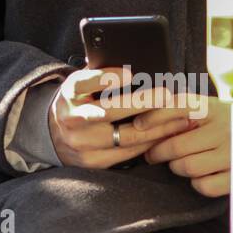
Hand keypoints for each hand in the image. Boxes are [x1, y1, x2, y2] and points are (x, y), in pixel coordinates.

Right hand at [47, 68, 196, 169]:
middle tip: (169, 96)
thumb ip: (101, 75)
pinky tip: (166, 134)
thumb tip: (134, 70)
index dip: (108, 78)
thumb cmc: (78, 101)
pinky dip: (149, 143)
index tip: (130, 74)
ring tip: (180, 118)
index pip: (87, 82)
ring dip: (157, 127)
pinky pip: (127, 153)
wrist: (52, 133)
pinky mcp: (92, 162)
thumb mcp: (81, 83)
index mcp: (69, 93)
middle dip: (145, 103)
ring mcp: (82, 143)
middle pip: (112, 111)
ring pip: (126, 136)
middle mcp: (72, 119)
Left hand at [136, 93, 232, 195]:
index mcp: (212, 107)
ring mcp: (231, 152)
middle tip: (153, 154)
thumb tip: (143, 122)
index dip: (153, 118)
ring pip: (186, 167)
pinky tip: (202, 174)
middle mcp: (222, 127)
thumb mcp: (212, 107)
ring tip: (182, 162)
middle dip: (158, 153)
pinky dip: (198, 183)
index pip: (176, 107)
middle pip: (174, 146)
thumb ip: (184, 112)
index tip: (136, 128)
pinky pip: (204, 186)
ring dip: (178, 168)